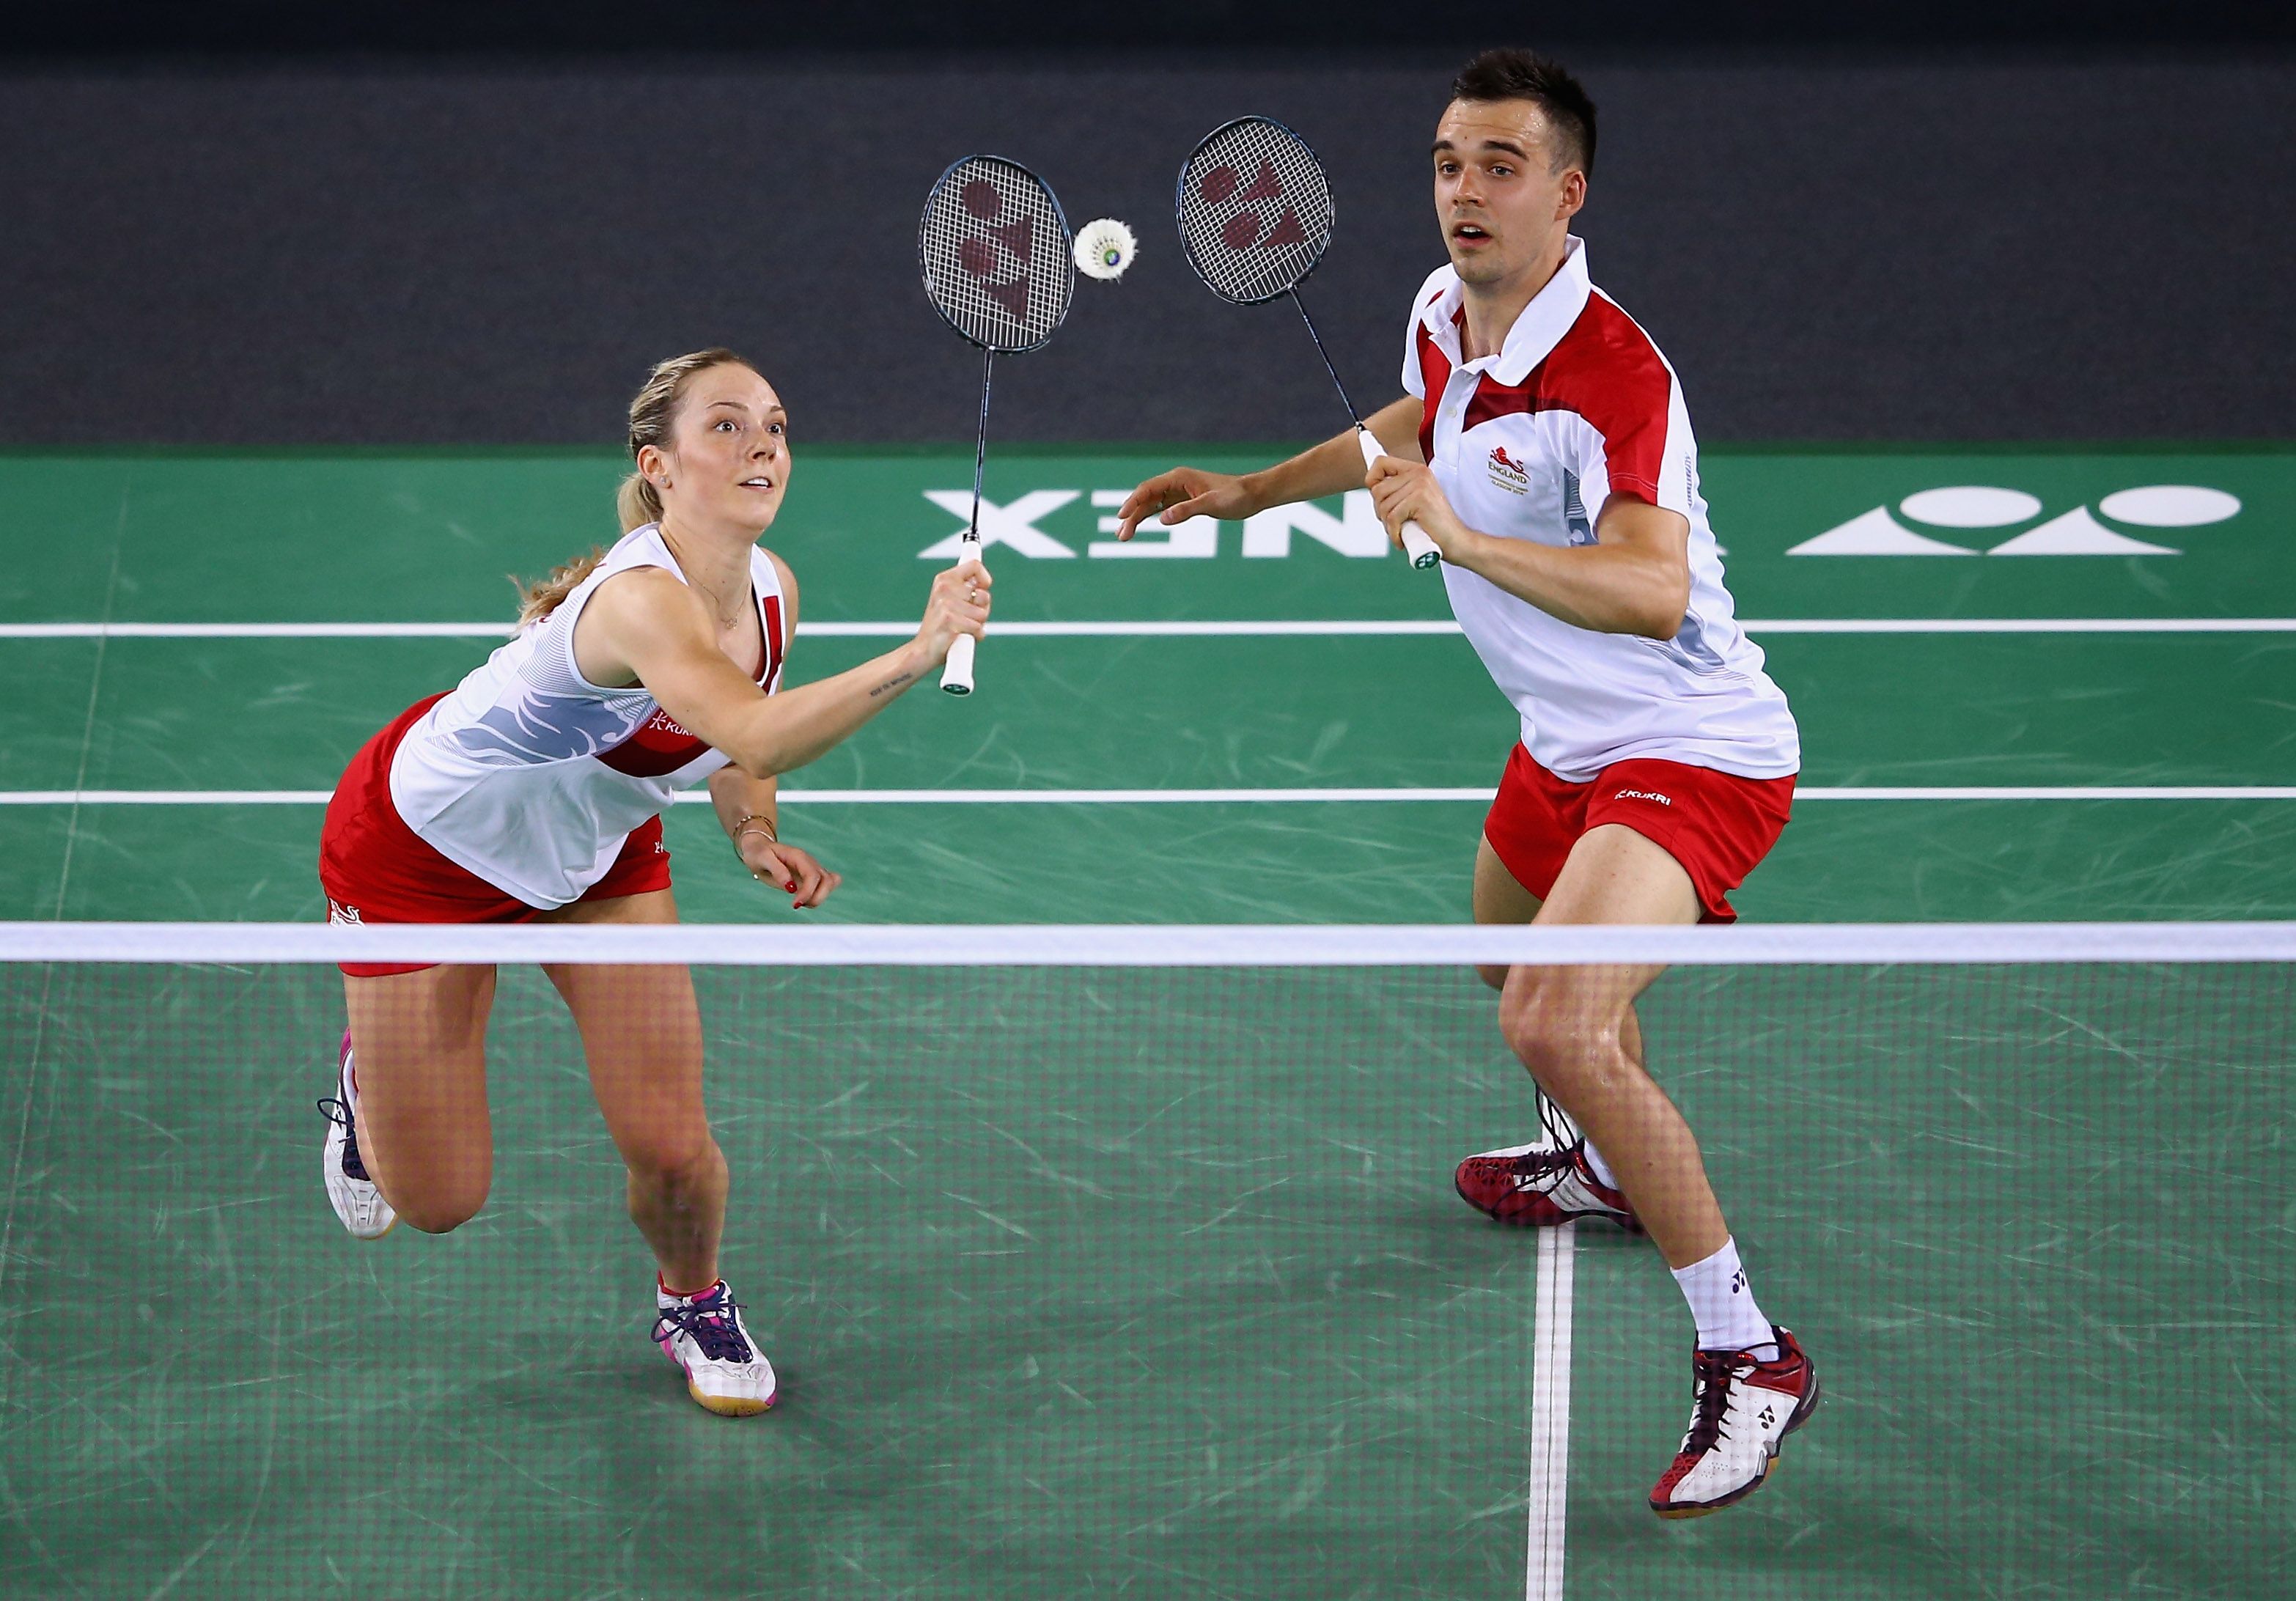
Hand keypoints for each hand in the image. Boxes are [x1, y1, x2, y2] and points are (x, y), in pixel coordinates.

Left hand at [738, 836, 840, 908]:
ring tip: (799, 901)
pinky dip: (820, 895)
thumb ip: (778, 871)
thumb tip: (791, 888)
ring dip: (818, 897)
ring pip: (830, 884)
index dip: (808, 892)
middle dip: (817, 897)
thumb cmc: (759, 853)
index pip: (813, 876)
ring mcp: (812, 869)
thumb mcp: (763, 859)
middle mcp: (809, 862)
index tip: (794, 905)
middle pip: (828, 881)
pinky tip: (804, 898)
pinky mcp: (811, 877)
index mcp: (799, 857)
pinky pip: (827, 885)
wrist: (759, 849)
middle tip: (797, 904)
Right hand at [916, 559, 991, 664]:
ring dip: (978, 625)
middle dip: (982, 610)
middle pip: (984, 595)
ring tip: (961, 629)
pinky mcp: (950, 621)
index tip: (984, 588)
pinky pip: (978, 629)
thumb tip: (985, 586)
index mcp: (944, 580)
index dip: (985, 578)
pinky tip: (960, 639)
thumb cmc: (941, 627)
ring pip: (983, 614)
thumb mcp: (951, 602)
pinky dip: (975, 637)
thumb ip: (968, 592)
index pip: (974, 565)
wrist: (922, 651)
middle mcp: (944, 588)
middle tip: (967, 619)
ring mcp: (946, 604)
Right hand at [1112, 467, 1257, 539]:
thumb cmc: (1236, 497)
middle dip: (1131, 516)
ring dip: (1136, 519)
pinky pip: (1159, 509)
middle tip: (1121, 536)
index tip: (1122, 517)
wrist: (1252, 495)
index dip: (1133, 502)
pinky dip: (1147, 518)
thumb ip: (1187, 510)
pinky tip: (1136, 527)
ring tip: (1123, 536)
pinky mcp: (1182, 502)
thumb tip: (1162, 518)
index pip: (1148, 489)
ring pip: (1150, 505)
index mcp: (1179, 478)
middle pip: (1145, 498)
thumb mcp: (1213, 504)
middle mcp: (1175, 483)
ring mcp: (1177, 492)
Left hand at [1365, 455, 1470, 559]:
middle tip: (1395, 522)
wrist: (1457, 540)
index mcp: (1417, 470)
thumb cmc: (1435, 525)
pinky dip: (1393, 533)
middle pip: (1377, 489)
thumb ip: (1396, 490)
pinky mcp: (1420, 500)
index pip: (1380, 463)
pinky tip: (1402, 539)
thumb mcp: (1414, 501)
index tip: (1377, 498)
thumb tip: (1372, 487)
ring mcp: (1420, 485)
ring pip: (1383, 505)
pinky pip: (1392, 518)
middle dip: (1381, 511)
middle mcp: (1419, 473)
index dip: (1371, 480)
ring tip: (1401, 530)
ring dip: (1388, 525)